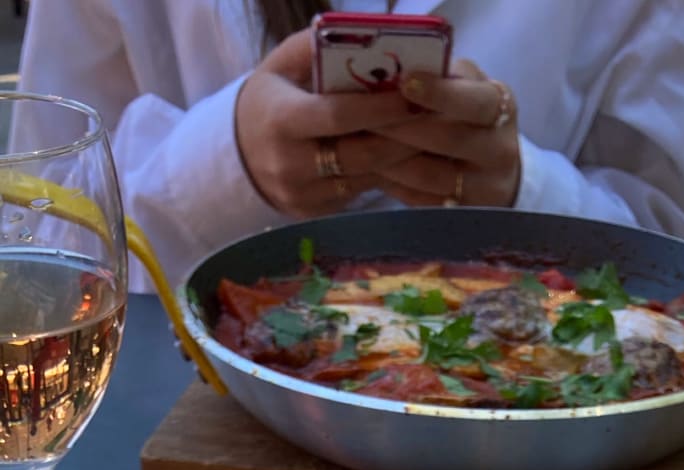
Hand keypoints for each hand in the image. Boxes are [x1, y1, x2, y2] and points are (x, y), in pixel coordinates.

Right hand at [235, 30, 423, 217]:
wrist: (237, 154)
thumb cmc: (270, 101)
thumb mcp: (281, 67)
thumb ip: (316, 48)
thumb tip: (366, 35)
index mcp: (280, 121)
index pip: (338, 116)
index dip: (379, 109)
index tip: (414, 96)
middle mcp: (290, 165)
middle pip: (361, 155)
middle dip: (404, 139)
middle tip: (438, 122)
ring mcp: (303, 195)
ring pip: (367, 179)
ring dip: (404, 162)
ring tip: (434, 143)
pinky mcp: (315, 214)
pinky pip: (360, 195)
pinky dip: (387, 179)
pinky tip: (411, 164)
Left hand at [370, 60, 520, 207]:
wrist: (494, 170)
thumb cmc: (467, 117)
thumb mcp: (467, 88)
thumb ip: (442, 77)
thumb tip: (394, 73)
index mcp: (500, 107)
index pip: (473, 100)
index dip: (438, 93)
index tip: (405, 83)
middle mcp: (499, 150)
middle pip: (447, 139)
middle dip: (400, 127)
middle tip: (362, 117)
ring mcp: (483, 188)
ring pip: (427, 175)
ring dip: (387, 158)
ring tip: (357, 143)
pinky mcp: (462, 215)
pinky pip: (420, 200)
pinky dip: (392, 183)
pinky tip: (370, 169)